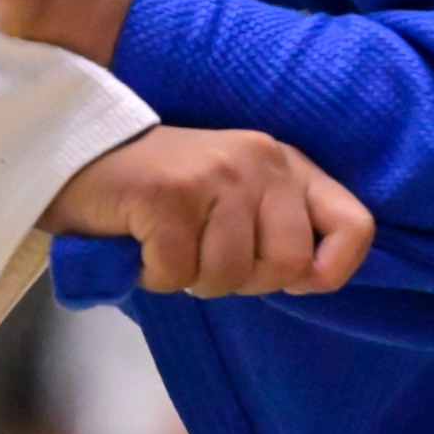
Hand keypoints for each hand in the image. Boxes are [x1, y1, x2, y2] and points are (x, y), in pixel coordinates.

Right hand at [43, 126, 374, 297]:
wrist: (79, 154)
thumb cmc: (163, 190)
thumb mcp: (238, 196)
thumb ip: (280, 225)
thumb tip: (315, 277)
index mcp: (283, 161)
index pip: (354, 226)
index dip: (329, 269)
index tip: (287, 278)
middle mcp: (258, 159)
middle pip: (287, 266)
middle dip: (240, 279)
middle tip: (201, 252)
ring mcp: (213, 174)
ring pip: (228, 276)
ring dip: (190, 278)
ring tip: (166, 242)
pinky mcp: (167, 195)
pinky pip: (178, 274)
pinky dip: (152, 274)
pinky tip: (139, 242)